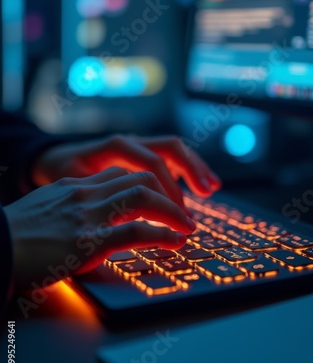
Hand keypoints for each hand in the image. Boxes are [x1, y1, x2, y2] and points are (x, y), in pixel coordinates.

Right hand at [3, 168, 195, 290]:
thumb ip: (72, 204)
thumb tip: (93, 215)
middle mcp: (86, 194)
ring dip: (173, 210)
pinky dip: (162, 235)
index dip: (153, 183)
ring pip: (143, 197)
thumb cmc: (14, 234)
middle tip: (183, 211)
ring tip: (187, 226)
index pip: (125, 171)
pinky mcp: (87, 242)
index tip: (165, 196)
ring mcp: (87, 215)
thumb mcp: (46, 208)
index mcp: (77, 185)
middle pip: (141, 176)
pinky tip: (174, 242)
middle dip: (171, 191)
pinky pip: (135, 231)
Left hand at [32, 135, 221, 209]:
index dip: (170, 192)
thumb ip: (101, 197)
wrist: (52, 160)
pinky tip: (199, 183)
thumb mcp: (76, 187)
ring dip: (195, 166)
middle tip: (206, 194)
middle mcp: (129, 141)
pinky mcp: (140, 152)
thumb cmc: (63, 176)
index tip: (180, 218)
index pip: (152, 165)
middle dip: (191, 171)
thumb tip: (131, 220)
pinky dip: (186, 167)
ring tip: (211, 188)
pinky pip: (169, 155)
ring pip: (173, 148)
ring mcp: (136, 144)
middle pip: (169, 148)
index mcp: (114, 148)